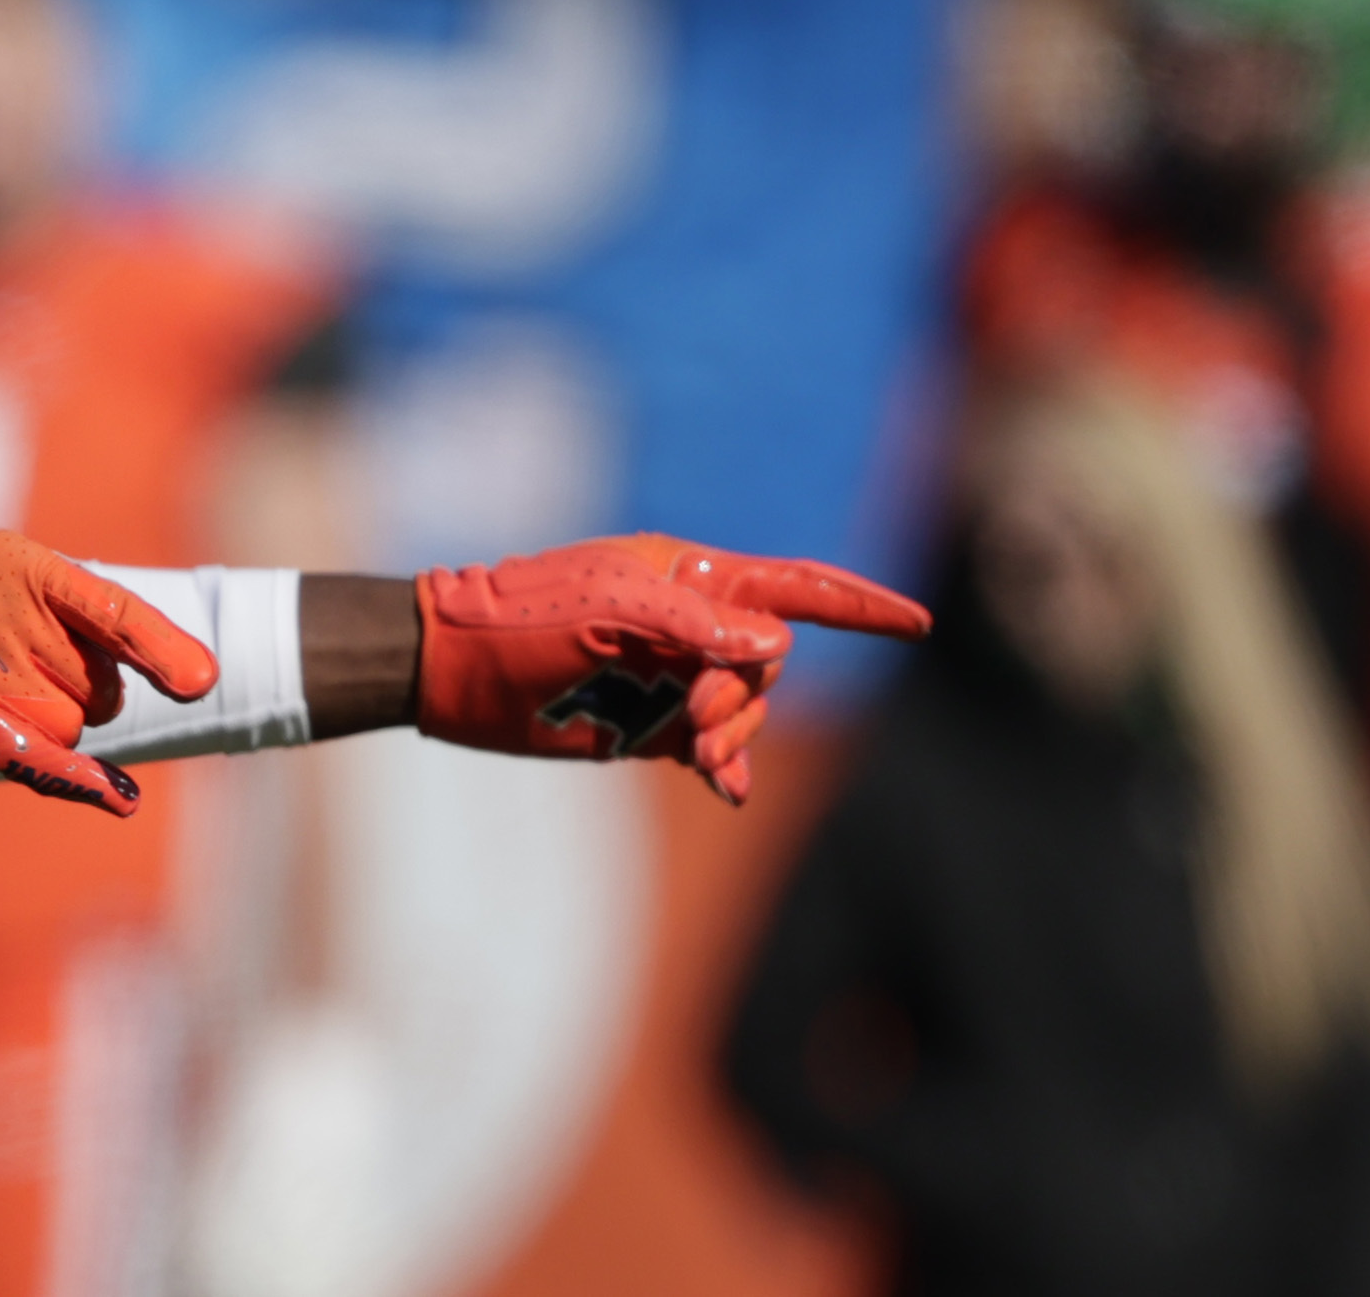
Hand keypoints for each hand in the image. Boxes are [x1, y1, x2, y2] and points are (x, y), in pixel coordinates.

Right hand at [0, 530, 218, 815]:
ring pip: (71, 725)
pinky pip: (40, 757)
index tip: (201, 681)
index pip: (113, 609)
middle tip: (1, 664)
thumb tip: (166, 665)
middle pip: (99, 685)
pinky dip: (83, 782)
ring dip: (44, 723)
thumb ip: (66, 606)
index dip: (160, 648)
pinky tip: (119, 797)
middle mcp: (11, 617)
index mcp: (23, 565)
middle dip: (73, 687)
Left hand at [413, 532, 929, 802]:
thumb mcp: (612, 613)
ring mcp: (672, 676)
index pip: (794, 588)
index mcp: (689, 578)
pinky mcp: (648, 724)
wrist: (454, 670)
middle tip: (695, 721)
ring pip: (746, 711)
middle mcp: (690, 625)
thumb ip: (697, 627)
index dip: (857, 605)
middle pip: (771, 664)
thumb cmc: (525, 621)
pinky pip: (712, 751)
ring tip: (697, 756)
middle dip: (748, 697)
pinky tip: (729, 790)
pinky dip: (727, 770)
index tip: (915, 622)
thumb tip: (775, 643)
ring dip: (734, 737)